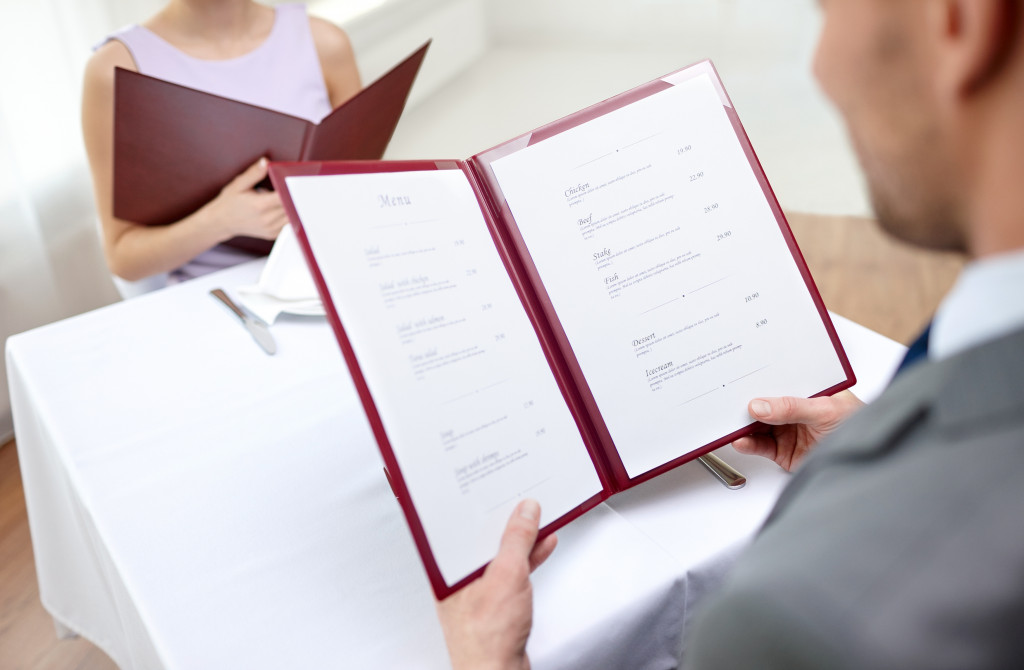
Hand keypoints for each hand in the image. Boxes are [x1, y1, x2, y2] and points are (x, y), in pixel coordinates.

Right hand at [206, 157, 287, 240]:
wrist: (222, 221)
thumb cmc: (229, 202)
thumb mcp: (239, 184)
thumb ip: (254, 173)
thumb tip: (265, 162)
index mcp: (260, 205)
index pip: (285, 196)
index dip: (292, 188)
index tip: (295, 182)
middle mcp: (267, 219)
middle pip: (292, 206)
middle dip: (294, 196)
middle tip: (294, 187)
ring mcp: (271, 229)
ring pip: (293, 216)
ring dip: (292, 205)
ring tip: (283, 197)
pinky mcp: (273, 234)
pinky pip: (288, 224)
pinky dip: (289, 215)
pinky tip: (280, 207)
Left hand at [436, 499, 557, 669]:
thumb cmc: (488, 637)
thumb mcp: (507, 576)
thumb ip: (517, 540)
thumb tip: (525, 512)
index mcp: (448, 568)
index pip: (460, 525)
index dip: (477, 503)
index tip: (494, 485)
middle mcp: (458, 576)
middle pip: (482, 537)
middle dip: (504, 518)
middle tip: (522, 496)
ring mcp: (478, 589)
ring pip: (500, 552)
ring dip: (522, 537)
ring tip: (540, 517)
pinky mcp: (496, 601)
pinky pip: (512, 570)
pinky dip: (528, 558)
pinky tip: (544, 545)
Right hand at [733, 391, 862, 470]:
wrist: (867, 464)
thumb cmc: (859, 428)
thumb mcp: (826, 410)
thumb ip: (792, 408)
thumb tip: (762, 406)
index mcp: (808, 391)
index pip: (779, 381)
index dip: (761, 380)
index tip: (742, 383)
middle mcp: (796, 410)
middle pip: (765, 404)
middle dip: (748, 404)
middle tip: (732, 405)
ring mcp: (788, 430)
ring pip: (758, 426)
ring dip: (744, 426)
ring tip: (733, 425)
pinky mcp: (783, 451)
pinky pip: (760, 446)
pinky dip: (749, 444)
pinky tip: (742, 441)